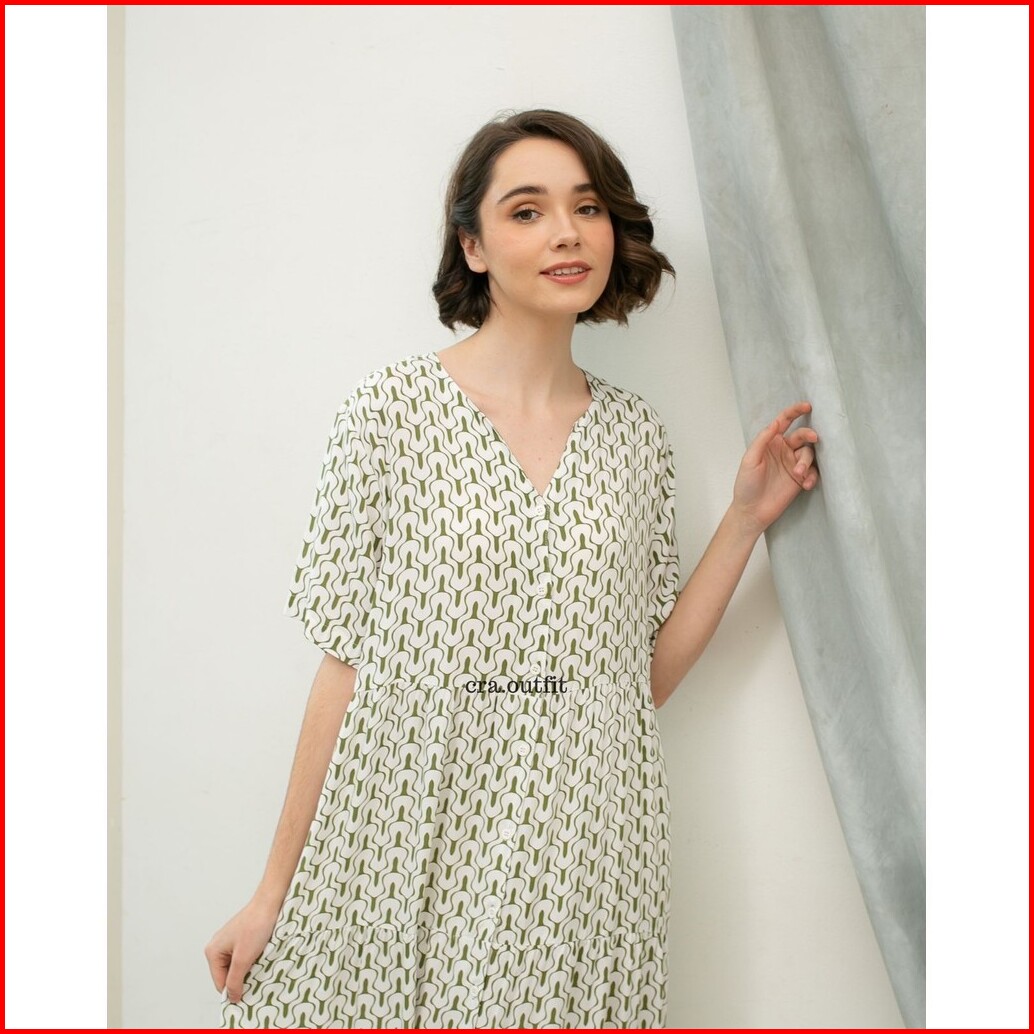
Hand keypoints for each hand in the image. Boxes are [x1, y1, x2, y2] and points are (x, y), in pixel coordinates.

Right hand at [204, 899, 279, 1004]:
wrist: (270, 903)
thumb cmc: (255, 926)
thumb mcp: (243, 958)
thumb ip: (235, 980)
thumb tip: (231, 998)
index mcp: (212, 952)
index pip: (220, 983)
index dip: (233, 990)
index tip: (248, 995)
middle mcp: (218, 947)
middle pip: (228, 975)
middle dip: (242, 978)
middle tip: (256, 977)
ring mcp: (229, 942)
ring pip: (237, 966)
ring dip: (248, 968)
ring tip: (259, 964)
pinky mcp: (241, 938)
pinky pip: (243, 956)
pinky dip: (252, 960)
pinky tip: (260, 956)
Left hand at [731, 402, 818, 533]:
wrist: (752, 510)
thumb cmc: (746, 485)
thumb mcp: (750, 460)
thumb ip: (763, 440)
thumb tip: (776, 422)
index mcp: (771, 443)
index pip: (784, 422)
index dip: (795, 412)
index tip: (807, 406)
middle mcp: (784, 451)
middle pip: (802, 436)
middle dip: (809, 435)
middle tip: (814, 438)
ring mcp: (793, 464)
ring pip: (809, 454)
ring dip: (806, 462)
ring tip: (798, 475)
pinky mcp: (800, 479)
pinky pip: (813, 472)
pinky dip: (812, 476)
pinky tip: (805, 484)